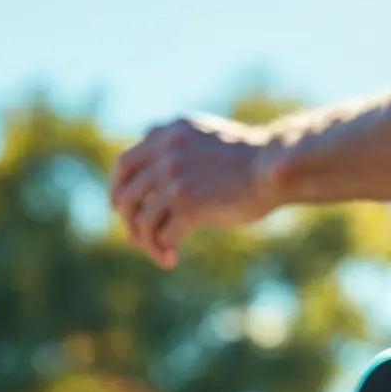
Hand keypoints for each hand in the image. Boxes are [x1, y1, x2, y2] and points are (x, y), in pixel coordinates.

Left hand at [110, 114, 279, 265]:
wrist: (272, 167)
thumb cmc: (245, 158)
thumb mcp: (203, 139)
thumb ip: (175, 150)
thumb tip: (149, 184)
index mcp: (166, 133)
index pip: (125, 164)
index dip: (118, 189)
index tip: (121, 207)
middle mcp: (165, 152)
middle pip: (126, 195)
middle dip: (128, 221)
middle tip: (138, 237)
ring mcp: (173, 178)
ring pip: (140, 220)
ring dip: (145, 242)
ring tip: (160, 253)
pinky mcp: (187, 204)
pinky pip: (161, 235)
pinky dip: (162, 250)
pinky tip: (172, 258)